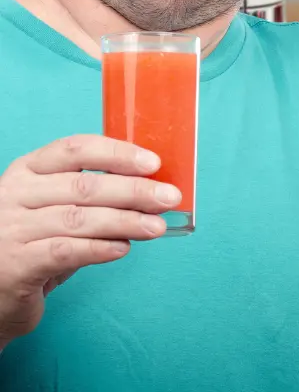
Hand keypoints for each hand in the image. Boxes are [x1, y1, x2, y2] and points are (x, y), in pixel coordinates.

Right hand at [0, 134, 180, 346]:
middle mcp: (15, 194)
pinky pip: (65, 251)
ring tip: (156, 227)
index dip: (118, 153)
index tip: (153, 163)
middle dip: (134, 190)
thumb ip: (93, 195)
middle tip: (169, 197)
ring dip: (125, 221)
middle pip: (84, 186)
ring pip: (79, 219)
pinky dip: (99, 248)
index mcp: (28, 169)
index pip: (76, 149)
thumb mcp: (57, 206)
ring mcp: (10, 229)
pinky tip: (123, 248)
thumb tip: (151, 189)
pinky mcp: (15, 265)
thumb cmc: (34, 241)